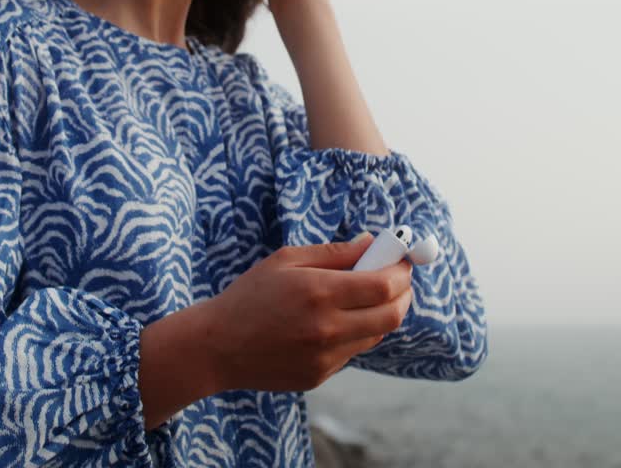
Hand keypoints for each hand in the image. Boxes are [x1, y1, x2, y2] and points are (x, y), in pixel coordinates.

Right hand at [200, 233, 413, 392]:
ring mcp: (325, 357)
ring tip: (362, 299)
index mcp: (319, 293)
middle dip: (403, 295)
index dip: (401, 272)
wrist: (217, 346)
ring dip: (380, 314)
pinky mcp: (320, 376)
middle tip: (397, 282)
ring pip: (376, 335)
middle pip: (392, 315)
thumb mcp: (286, 260)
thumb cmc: (249, 295)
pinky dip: (354, 334)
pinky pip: (353, 352)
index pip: (384, 285)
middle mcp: (328, 328)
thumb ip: (334, 252)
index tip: (402, 261)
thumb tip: (373, 243)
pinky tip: (332, 323)